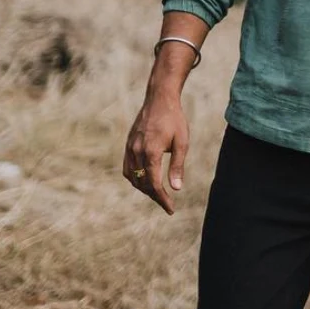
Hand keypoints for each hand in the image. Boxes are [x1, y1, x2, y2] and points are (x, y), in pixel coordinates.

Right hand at [122, 90, 189, 214]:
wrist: (159, 99)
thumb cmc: (174, 120)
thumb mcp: (182, 142)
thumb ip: (177, 166)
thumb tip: (176, 188)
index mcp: (151, 152)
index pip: (154, 184)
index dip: (162, 199)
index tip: (170, 209)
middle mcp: (136, 152)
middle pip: (142, 183)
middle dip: (154, 196)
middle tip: (167, 203)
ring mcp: (130, 148)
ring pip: (132, 177)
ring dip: (143, 188)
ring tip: (157, 194)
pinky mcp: (128, 145)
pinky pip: (127, 168)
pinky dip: (135, 178)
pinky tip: (144, 181)